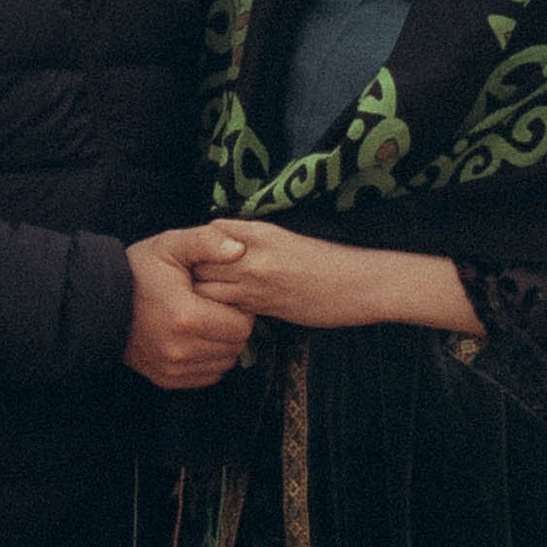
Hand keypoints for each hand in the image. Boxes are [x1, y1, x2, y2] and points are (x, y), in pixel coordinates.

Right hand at [123, 226, 256, 388]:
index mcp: (186, 317)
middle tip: (214, 308)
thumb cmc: (137, 272)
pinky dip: (207, 360)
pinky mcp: (167, 378)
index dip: (238, 308)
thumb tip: (239, 249)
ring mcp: (172, 368)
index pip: (242, 325)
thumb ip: (206, 242)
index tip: (222, 296)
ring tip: (203, 322)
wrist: (99, 303)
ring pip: (224, 363)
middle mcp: (180, 350)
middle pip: (235, 346)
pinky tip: (194, 339)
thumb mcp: (170, 245)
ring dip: (221, 344)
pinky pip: (207, 376)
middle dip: (231, 326)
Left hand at [197, 222, 479, 334]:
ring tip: (198, 303)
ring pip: (205, 288)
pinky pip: (225, 309)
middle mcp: (252, 253)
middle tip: (187, 285)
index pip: (209, 231)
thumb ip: (252, 244)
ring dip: (198, 296)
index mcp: (259, 231)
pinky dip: (217, 312)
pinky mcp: (263, 306)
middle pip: (198, 261)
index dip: (199, 246)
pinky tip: (220, 316)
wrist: (359, 284)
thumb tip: (222, 252)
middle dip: (189, 273)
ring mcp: (256, 281)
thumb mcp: (286, 239)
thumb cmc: (327, 262)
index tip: (198, 258)